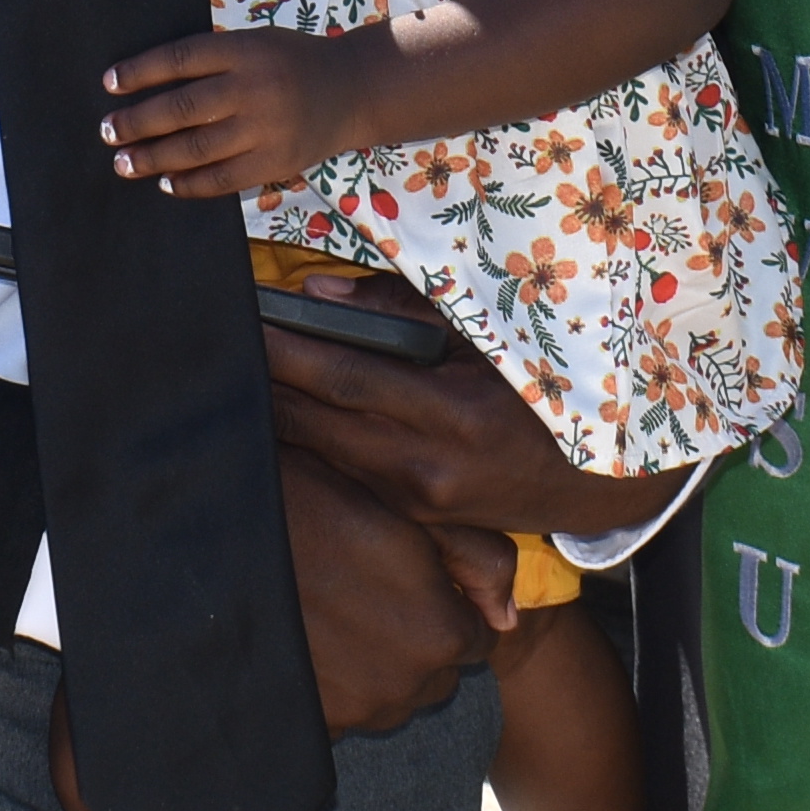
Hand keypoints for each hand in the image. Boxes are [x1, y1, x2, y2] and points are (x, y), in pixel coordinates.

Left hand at [102, 29, 370, 200]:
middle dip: (136, 122)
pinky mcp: (274, 162)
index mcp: (244, 51)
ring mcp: (264, 129)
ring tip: (124, 163)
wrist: (353, 90)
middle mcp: (252, 88)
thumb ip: (212, 60)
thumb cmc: (292, 62)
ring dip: (152, 158)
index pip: (179, 59)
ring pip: (195, 148)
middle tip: (107, 131)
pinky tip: (166, 182)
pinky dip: (189, 183)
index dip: (139, 72)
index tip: (108, 84)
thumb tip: (149, 85)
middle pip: (181, 108)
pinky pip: (222, 179)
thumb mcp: (256, 43)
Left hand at [264, 305, 694, 550]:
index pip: (344, 379)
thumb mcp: (489, 334)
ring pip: (324, 453)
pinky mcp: (416, 515)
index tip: (241, 323)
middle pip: (319, 422)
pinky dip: (311, 443)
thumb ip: (403, 312)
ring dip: (278, 416)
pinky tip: (279, 417)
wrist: (596, 478)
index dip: (285, 352)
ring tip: (235, 377)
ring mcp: (419, 500)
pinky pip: (348, 473)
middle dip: (264, 385)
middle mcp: (428, 467)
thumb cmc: (544, 386)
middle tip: (213, 349)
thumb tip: (317, 295)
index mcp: (452, 413)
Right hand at [280, 447, 486, 734]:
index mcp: (443, 633)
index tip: (411, 578)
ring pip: (392, 695)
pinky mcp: (315, 725)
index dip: (447, 605)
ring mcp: (358, 713)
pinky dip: (334, 685)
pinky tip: (308, 639)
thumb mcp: (409, 512)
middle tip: (369, 591)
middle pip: (437, 673)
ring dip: (377, 665)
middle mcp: (408, 686)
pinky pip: (345, 713)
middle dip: (418, 639)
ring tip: (333, 611)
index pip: (477, 639)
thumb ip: (479, 560)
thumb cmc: (318, 505)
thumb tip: (510, 616)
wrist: (220, 538)